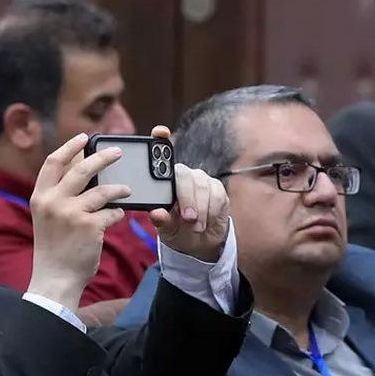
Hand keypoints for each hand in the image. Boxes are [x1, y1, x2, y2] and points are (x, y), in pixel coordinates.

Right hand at [27, 132, 125, 307]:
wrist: (55, 278)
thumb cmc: (53, 249)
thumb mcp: (47, 218)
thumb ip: (59, 197)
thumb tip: (85, 175)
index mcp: (40, 197)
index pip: (53, 162)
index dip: (70, 147)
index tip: (84, 138)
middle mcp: (53, 202)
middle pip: (81, 169)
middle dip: (102, 157)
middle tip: (117, 152)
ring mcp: (71, 213)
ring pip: (103, 190)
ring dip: (119, 188)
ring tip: (127, 190)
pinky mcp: (89, 226)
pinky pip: (112, 212)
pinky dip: (118, 213)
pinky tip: (119, 216)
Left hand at [146, 126, 230, 263]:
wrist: (199, 242)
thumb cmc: (177, 230)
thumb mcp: (166, 229)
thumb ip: (162, 220)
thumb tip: (156, 212)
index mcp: (164, 181)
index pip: (160, 155)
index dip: (160, 140)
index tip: (160, 132)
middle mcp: (183, 175)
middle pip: (184, 174)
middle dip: (186, 197)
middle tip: (187, 217)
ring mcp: (201, 180)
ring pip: (202, 186)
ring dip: (200, 209)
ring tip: (196, 226)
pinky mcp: (218, 189)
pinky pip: (217, 195)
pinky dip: (212, 211)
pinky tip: (207, 222)